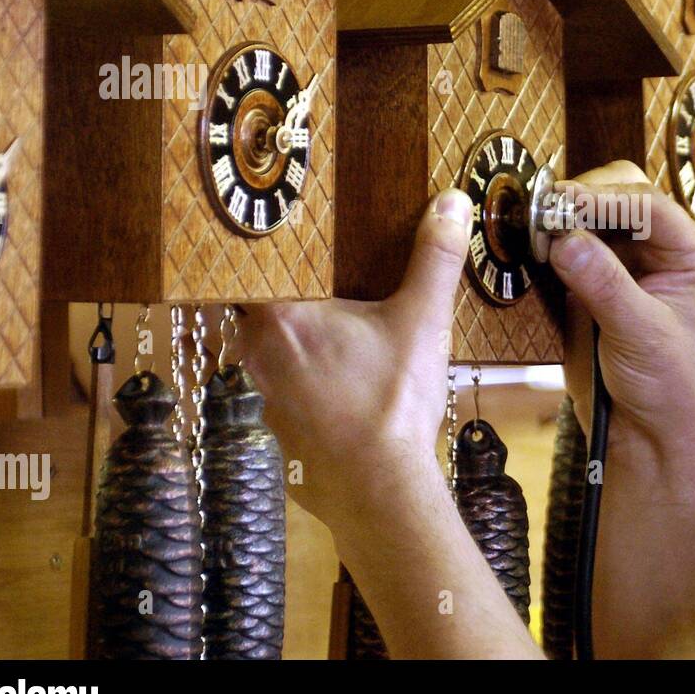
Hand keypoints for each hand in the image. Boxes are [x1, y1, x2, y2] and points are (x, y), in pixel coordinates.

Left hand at [239, 188, 471, 530]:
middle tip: (315, 279)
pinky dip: (308, 387)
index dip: (253, 253)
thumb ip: (434, 260)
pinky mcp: (282, 435)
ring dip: (294, 346)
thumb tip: (452, 201)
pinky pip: (287, 396)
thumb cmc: (391, 401)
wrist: (380, 492)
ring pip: (268, 357)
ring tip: (334, 332)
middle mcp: (257, 355)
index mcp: (280, 317)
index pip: (241, 269)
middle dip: (282, 298)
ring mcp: (265, 399)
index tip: (266, 237)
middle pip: (254, 311)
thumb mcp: (422, 321)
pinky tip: (343, 388)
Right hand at [551, 160, 694, 473]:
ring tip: (533, 230)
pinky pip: (567, 243)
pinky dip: (548, 240)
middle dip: (579, 198)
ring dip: (560, 216)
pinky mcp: (593, 279)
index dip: (601, 197)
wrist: (649, 432)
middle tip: (542, 214)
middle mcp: (659, 248)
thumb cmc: (670, 387)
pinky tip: (532, 246)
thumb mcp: (641, 335)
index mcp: (689, 252)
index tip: (559, 204)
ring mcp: (624, 261)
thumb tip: (564, 238)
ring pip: (588, 214)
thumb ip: (604, 285)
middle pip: (617, 193)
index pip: (646, 203)